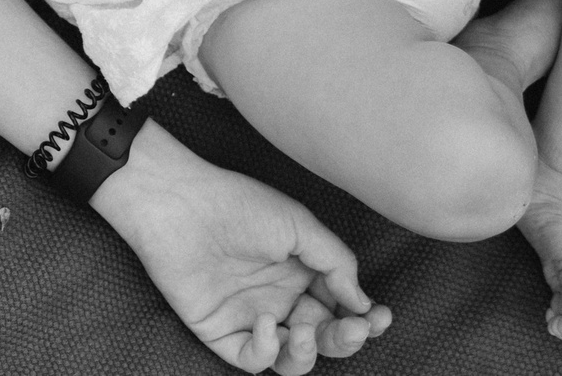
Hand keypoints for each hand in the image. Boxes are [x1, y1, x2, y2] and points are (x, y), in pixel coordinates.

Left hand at [92, 123, 389, 372]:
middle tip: (354, 328)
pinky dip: (265, 352)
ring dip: (308, 355)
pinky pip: (251, 360)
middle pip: (323, 340)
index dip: (364, 320)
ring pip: (291, 360)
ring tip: (305, 331)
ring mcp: (250, 318)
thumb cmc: (239, 204)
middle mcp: (280, 300)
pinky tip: (266, 324)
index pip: (341, 310)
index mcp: (302, 275)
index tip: (380, 317)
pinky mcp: (220, 331)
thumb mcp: (300, 226)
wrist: (181, 202)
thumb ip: (336, 263)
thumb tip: (363, 302)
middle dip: (345, 340)